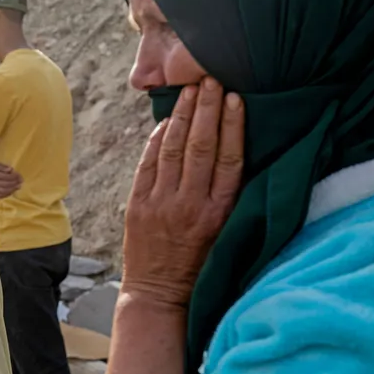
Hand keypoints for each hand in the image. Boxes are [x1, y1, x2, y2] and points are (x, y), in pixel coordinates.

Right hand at [0, 163, 21, 197]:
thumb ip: (2, 167)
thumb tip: (11, 169)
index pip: (6, 177)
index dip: (14, 176)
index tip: (20, 175)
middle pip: (6, 184)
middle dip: (15, 183)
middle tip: (21, 181)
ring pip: (4, 191)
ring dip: (12, 189)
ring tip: (18, 186)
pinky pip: (0, 195)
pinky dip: (7, 194)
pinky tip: (12, 191)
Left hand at [121, 77, 244, 307]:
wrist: (159, 293)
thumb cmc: (200, 264)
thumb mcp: (225, 232)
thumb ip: (226, 196)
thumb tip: (229, 151)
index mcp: (219, 213)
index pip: (229, 159)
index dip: (233, 126)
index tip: (236, 99)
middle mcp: (190, 205)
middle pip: (201, 147)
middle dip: (206, 110)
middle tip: (211, 80)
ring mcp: (161, 204)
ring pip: (173, 150)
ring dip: (182, 116)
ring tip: (191, 91)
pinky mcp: (137, 205)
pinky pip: (148, 164)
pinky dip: (157, 140)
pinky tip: (167, 121)